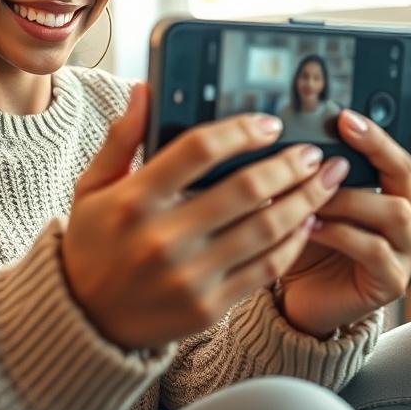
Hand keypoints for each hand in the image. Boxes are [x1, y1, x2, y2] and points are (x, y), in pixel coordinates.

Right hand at [60, 83, 345, 350]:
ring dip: (303, 201)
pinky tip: (306, 222)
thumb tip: (143, 90)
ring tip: (324, 181)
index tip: (267, 124)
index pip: (198, 149)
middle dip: (288, 165)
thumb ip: (120, 138)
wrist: (86, 319)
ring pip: (265, 230)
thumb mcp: (92, 187)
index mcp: (135, 199)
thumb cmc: (92, 244)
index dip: (240, 130)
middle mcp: (163, 237)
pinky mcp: (209, 307)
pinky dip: (292, 244)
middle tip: (310, 152)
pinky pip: (265, 270)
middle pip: (244, 190)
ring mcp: (190, 276)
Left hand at [279, 109, 410, 337]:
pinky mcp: (392, 282)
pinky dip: (340, 233)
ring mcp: (406, 254)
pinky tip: (311, 226)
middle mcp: (408, 222)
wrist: (300, 299)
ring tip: (310, 197)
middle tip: (331, 146)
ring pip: (392, 212)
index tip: (344, 117)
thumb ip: (310, 176)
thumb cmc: (306, 245)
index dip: (374, 135)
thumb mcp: (307, 203)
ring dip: (348, 199)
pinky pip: (374, 249)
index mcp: (393, 196)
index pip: (394, 157)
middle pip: (402, 175)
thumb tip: (290, 138)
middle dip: (370, 152)